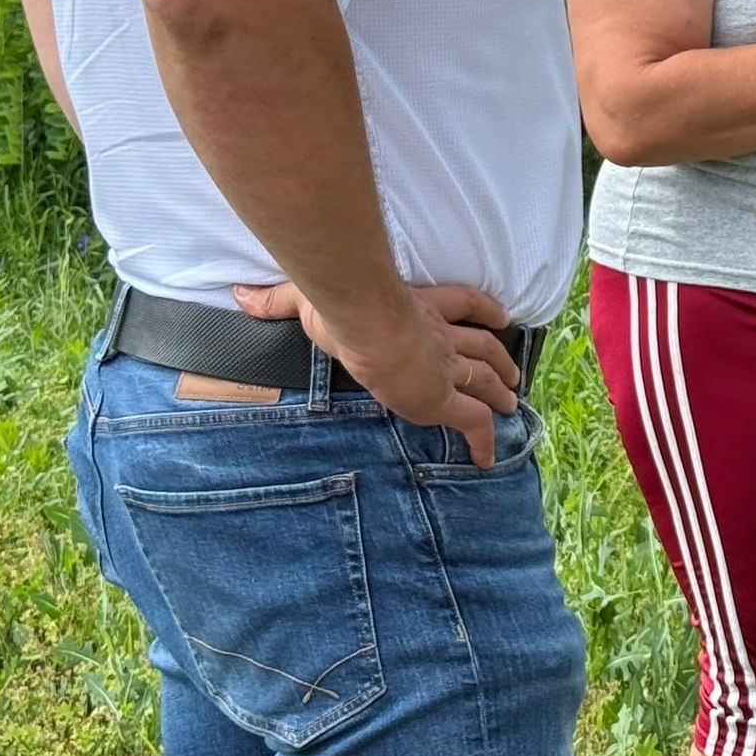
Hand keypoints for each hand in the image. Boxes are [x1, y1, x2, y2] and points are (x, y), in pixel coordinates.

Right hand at [232, 279, 521, 465]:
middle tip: (513, 373)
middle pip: (483, 345)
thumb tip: (241, 297)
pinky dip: (485, 440)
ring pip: (485, 380)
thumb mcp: (309, 297)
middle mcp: (440, 336)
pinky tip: (489, 459)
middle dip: (499, 359)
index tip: (501, 316)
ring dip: (500, 391)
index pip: (464, 304)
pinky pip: (473, 424)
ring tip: (512, 403)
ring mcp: (444, 368)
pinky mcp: (443, 399)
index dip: (484, 310)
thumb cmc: (341, 304)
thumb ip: (279, 299)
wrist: (364, 320)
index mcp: (419, 309)